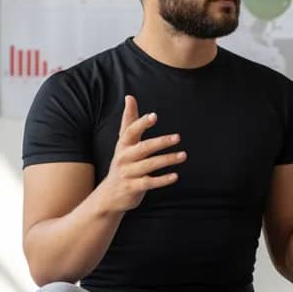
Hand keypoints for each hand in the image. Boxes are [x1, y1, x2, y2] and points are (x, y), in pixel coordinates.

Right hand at [97, 95, 185, 212]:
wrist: (109, 194)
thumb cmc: (122, 163)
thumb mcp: (123, 142)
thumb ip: (129, 120)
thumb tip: (130, 97)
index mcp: (123, 145)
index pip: (131, 131)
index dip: (142, 123)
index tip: (154, 116)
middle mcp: (124, 158)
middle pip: (143, 148)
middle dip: (161, 142)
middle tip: (178, 137)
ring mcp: (128, 173)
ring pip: (149, 165)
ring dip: (167, 160)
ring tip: (183, 155)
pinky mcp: (133, 188)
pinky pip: (149, 183)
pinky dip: (162, 180)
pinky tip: (175, 176)